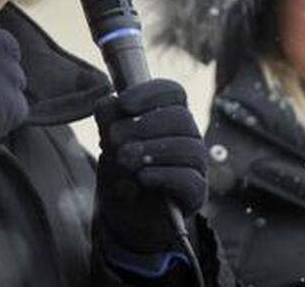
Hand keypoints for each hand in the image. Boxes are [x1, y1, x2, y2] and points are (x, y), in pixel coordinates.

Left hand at [93, 79, 206, 253]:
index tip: (123, 105)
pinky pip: (189, 179)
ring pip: (188, 147)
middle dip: (144, 126)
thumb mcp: (108, 140)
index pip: (172, 91)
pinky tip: (141, 177)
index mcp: (169, 114)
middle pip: (181, 117)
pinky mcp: (196, 193)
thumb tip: (112, 103)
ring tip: (123, 160)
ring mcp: (196, 164)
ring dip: (150, 151)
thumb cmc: (120, 169)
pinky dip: (162, 175)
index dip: (149, 94)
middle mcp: (188, 135)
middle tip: (115, 140)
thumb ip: (108, 117)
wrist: (124, 212)